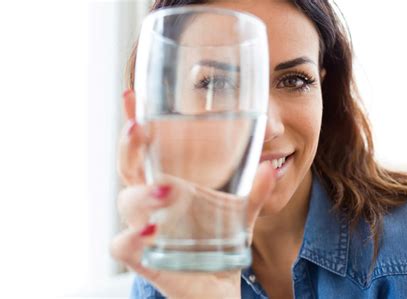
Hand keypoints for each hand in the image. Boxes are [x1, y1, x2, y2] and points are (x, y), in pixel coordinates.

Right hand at [110, 90, 275, 298]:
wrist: (217, 282)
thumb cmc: (219, 239)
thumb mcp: (240, 211)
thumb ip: (255, 191)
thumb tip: (272, 166)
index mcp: (168, 182)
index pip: (145, 147)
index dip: (134, 121)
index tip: (131, 95)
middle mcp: (151, 201)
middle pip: (128, 166)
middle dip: (130, 146)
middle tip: (141, 128)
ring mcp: (144, 226)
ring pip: (126, 202)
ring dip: (142, 194)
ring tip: (167, 191)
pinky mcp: (144, 256)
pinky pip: (122, 245)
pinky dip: (131, 237)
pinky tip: (152, 230)